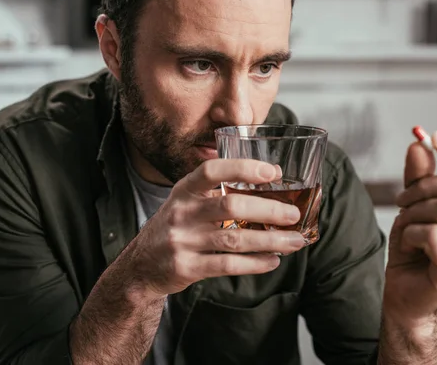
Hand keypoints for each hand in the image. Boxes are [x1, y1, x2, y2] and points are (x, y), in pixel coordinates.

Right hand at [122, 159, 304, 298]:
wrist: (141, 266)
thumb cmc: (175, 227)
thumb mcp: (186, 202)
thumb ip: (219, 191)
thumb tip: (272, 178)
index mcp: (184, 190)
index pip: (212, 171)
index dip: (243, 168)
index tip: (273, 172)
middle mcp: (181, 213)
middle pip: (230, 206)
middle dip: (268, 210)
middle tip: (293, 214)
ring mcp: (182, 241)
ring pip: (234, 239)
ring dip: (270, 240)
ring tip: (295, 241)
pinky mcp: (187, 268)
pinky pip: (227, 265)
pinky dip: (255, 263)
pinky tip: (273, 260)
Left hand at [384, 130, 436, 325]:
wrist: (404, 293)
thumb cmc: (414, 248)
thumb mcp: (414, 205)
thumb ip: (418, 176)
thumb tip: (418, 143)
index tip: (435, 137)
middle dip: (423, 187)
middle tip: (402, 200)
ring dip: (415, 212)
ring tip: (405, 225)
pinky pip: (433, 235)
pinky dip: (410, 233)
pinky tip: (408, 245)